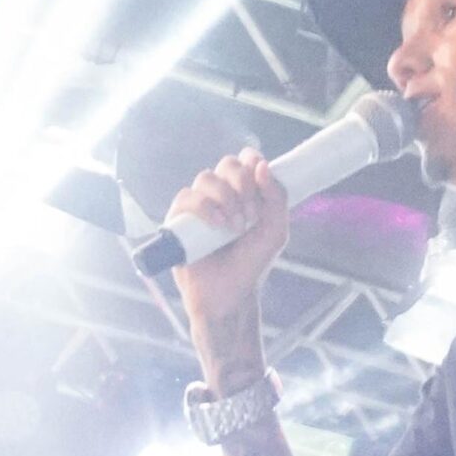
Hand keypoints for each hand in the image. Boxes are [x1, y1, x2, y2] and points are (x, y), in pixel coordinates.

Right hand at [169, 150, 290, 351]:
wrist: (230, 295)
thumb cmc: (251, 265)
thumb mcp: (275, 232)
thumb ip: (277, 198)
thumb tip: (261, 164)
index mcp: (244, 193)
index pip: (246, 159)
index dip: (253, 163)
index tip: (261, 185)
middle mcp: (220, 195)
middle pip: (227, 164)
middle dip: (242, 185)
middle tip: (250, 216)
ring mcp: (199, 206)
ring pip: (206, 177)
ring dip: (225, 198)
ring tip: (234, 227)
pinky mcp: (178, 220)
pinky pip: (187, 196)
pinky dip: (204, 207)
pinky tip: (217, 225)